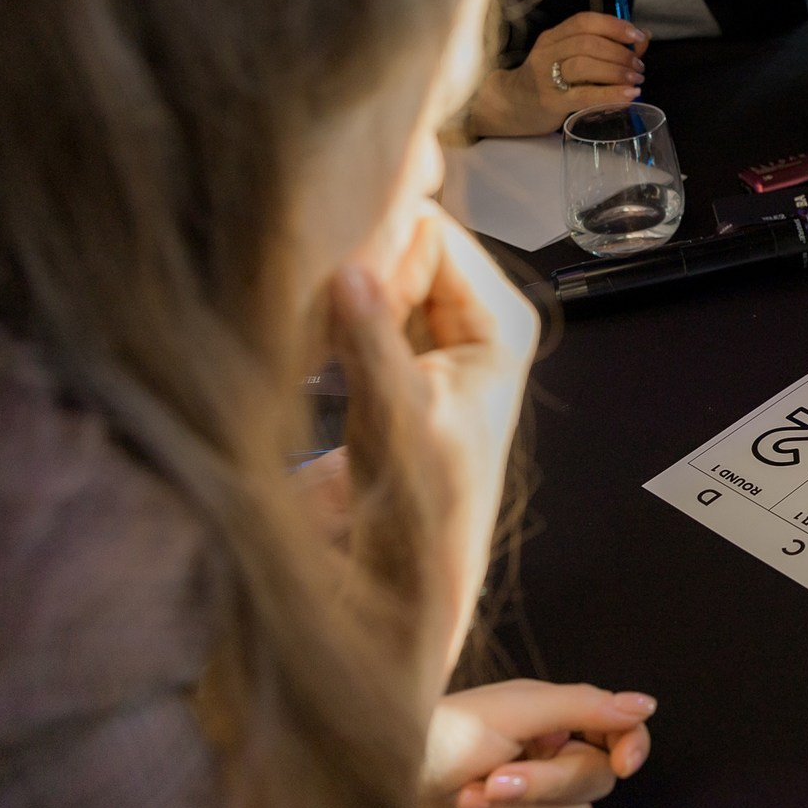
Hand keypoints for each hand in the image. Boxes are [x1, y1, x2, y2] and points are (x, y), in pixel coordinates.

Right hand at [328, 204, 540, 682]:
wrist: (410, 578)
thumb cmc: (420, 509)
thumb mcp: (393, 417)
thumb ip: (370, 339)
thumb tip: (350, 266)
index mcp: (502, 318)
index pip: (430, 230)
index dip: (376, 245)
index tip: (327, 278)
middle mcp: (479, 315)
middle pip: (403, 246)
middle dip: (353, 265)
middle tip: (308, 306)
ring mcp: (441, 335)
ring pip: (378, 274)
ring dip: (337, 293)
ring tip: (305, 329)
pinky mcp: (402, 355)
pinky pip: (361, 305)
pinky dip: (331, 317)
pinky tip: (305, 349)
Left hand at [412, 680, 655, 807]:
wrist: (378, 798)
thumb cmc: (437, 740)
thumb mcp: (513, 710)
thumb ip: (583, 706)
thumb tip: (646, 705)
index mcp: (548, 717)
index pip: (615, 730)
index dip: (630, 745)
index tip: (624, 763)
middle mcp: (546, 759)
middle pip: (596, 780)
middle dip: (546, 784)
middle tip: (494, 779)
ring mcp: (531, 807)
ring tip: (470, 804)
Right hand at [468, 12, 645, 136]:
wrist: (510, 107)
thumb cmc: (549, 81)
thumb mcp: (571, 58)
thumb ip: (604, 47)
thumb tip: (643, 38)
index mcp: (553, 37)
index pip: (584, 21)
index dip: (614, 26)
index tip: (638, 37)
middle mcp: (547, 52)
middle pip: (587, 42)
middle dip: (620, 52)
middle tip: (639, 67)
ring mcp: (545, 77)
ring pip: (584, 64)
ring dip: (617, 71)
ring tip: (636, 80)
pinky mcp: (550, 101)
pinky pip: (583, 95)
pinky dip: (610, 94)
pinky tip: (628, 95)